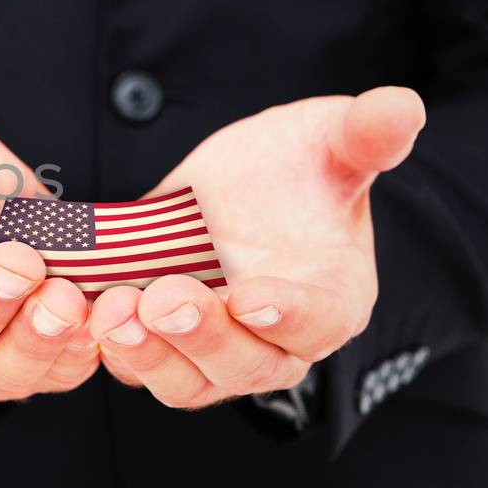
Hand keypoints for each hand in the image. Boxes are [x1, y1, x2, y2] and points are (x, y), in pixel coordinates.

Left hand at [93, 88, 425, 407]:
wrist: (235, 188)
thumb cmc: (296, 170)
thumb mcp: (330, 139)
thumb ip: (366, 134)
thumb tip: (401, 106)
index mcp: (333, 299)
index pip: (317, 322)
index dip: (286, 315)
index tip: (250, 298)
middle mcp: (276, 342)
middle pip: (247, 366)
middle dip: (203, 337)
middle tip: (163, 298)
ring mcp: (217, 353)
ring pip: (187, 381)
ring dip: (149, 355)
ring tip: (115, 313)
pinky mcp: (164, 350)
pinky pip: (138, 368)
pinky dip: (111, 351)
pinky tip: (86, 314)